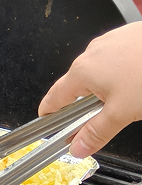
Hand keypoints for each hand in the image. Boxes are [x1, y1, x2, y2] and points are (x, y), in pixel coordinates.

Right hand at [38, 21, 141, 158]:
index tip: (51, 126)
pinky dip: (123, 72)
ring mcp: (110, 41)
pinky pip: (117, 59)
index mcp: (82, 72)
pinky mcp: (129, 36)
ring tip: (130, 97)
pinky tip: (138, 80)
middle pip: (77, 86)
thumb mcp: (123, 113)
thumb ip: (96, 133)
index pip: (52, 99)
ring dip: (107, 87)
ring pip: (99, 72)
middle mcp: (91, 53)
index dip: (50, 116)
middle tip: (106, 118)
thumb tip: (78, 148)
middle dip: (86, 104)